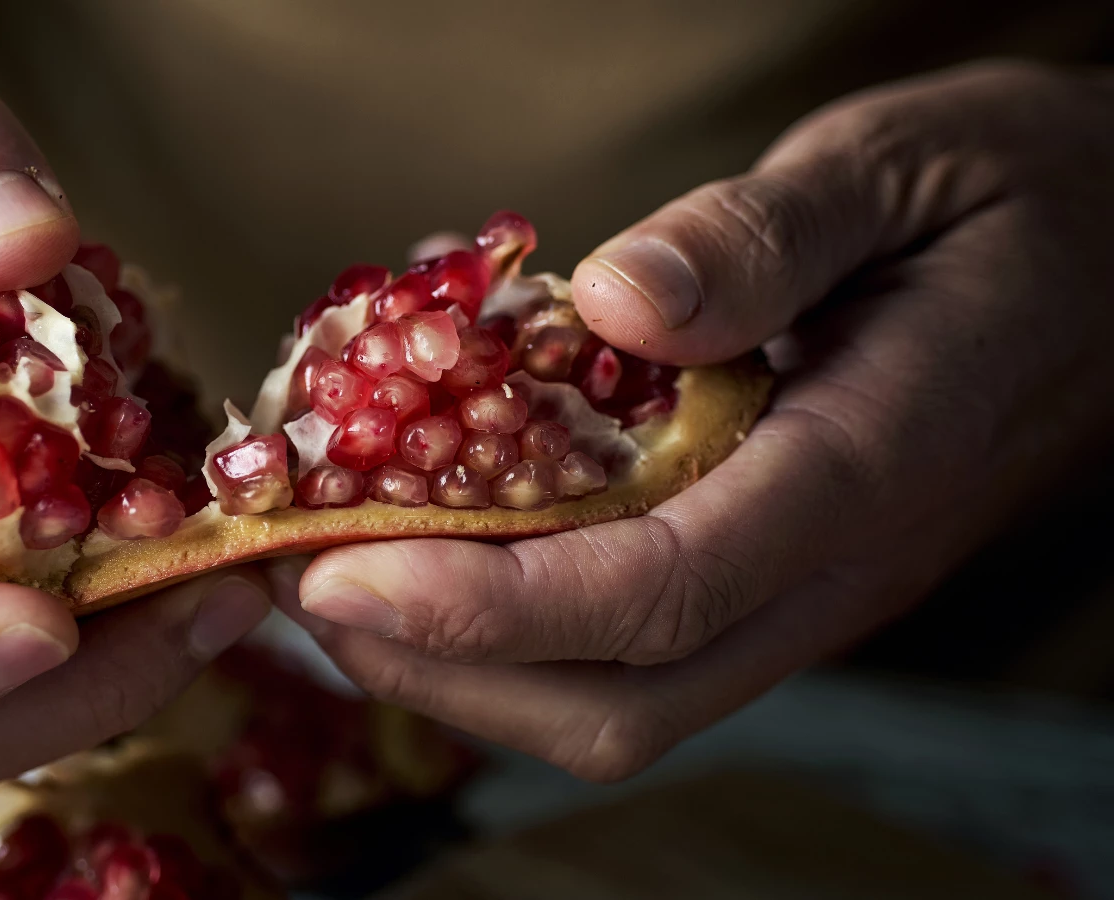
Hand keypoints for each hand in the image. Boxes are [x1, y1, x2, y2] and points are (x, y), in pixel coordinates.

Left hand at [276, 61, 1113, 778]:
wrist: (1109, 263)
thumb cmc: (1010, 199)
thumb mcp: (897, 169)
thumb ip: (766, 236)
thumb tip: (618, 297)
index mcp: (872, 466)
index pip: (665, 590)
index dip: (492, 602)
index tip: (344, 566)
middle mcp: (835, 570)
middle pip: (628, 702)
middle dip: (449, 668)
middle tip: (307, 587)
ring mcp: (805, 592)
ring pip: (625, 709)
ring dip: (465, 674)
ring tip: (338, 585)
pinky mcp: (772, 582)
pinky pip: (634, 660)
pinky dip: (511, 641)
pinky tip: (432, 563)